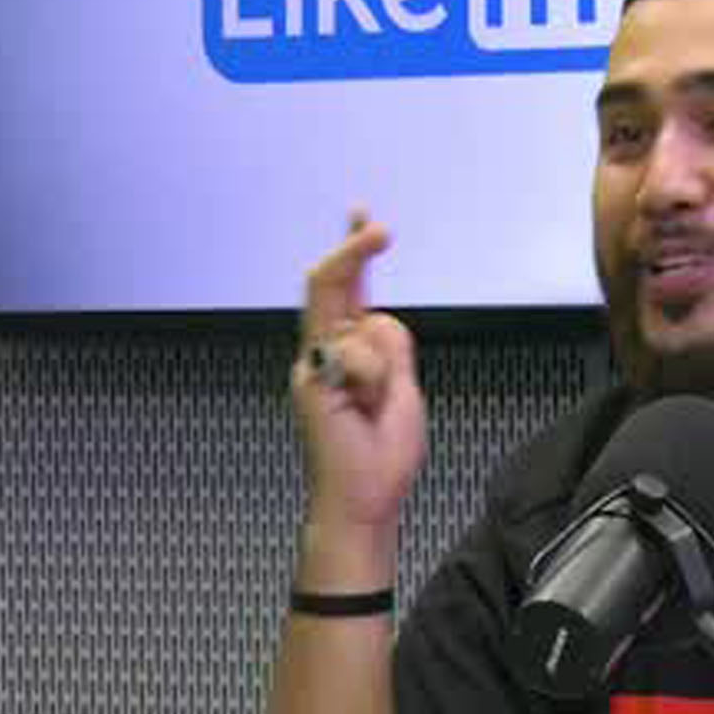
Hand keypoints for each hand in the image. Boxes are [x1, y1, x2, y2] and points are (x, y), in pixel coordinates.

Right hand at [293, 210, 426, 537]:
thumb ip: (391, 350)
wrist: (363, 498)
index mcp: (344, 353)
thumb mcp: (403, 388)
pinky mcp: (311, 378)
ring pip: (359, 324)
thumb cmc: (382, 454)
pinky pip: (357, 352)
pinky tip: (365, 409)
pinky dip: (375, 379)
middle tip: (378, 227)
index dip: (355, 251)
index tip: (365, 216)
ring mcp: (312, 365)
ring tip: (377, 407)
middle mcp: (320, 353)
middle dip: (354, 251)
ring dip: (385, 365)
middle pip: (331, 284)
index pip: (348, 291)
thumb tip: (377, 317)